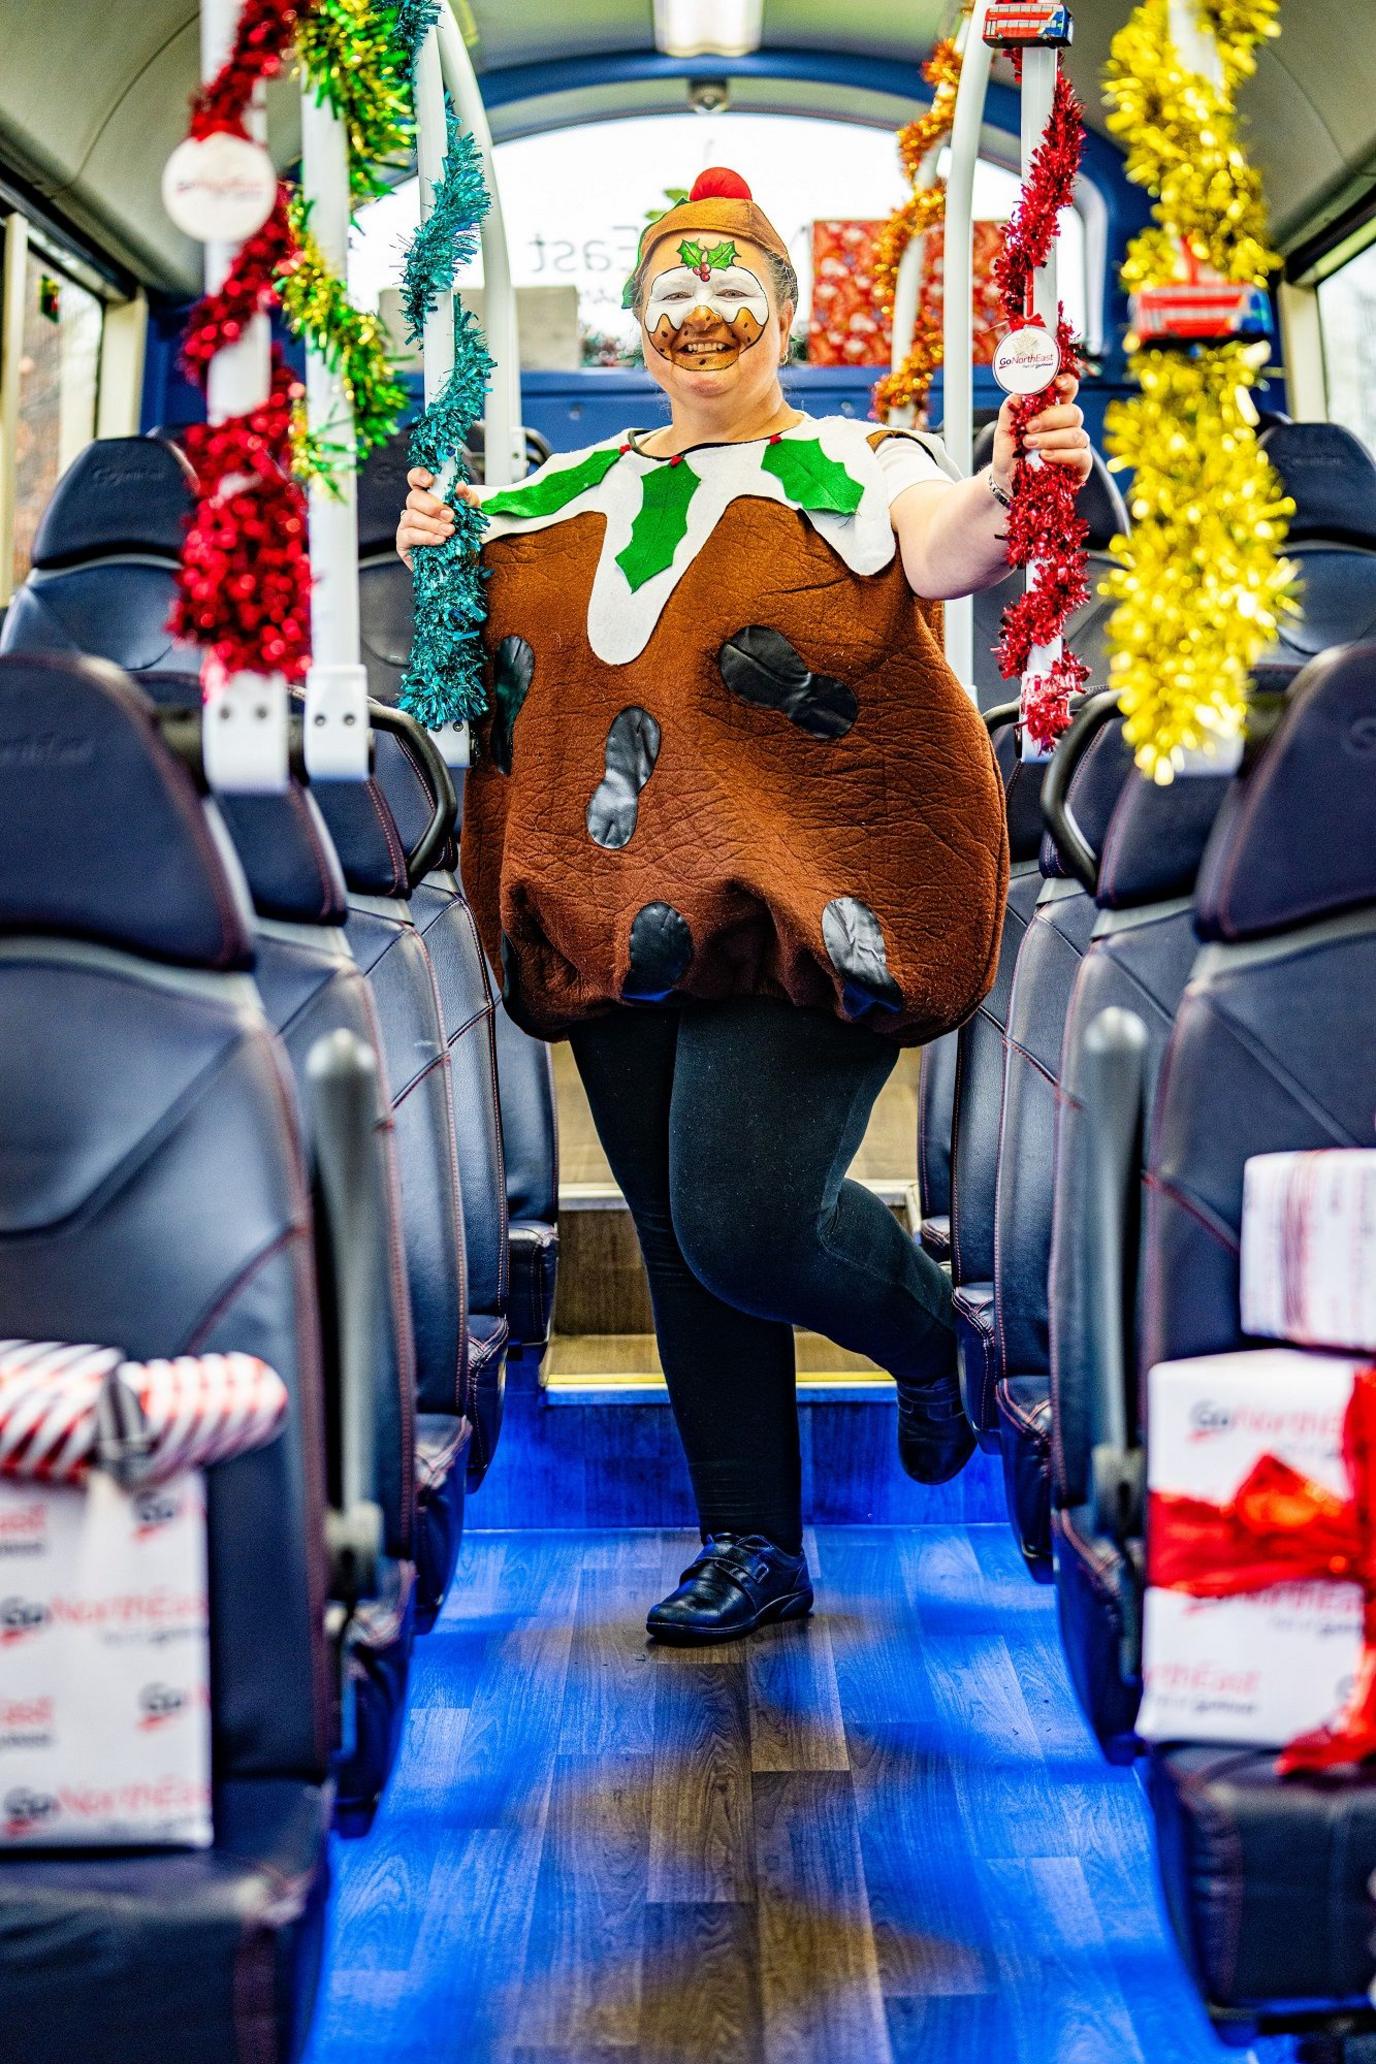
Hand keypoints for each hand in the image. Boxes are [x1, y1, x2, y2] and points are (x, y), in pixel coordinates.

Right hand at [395, 466, 480, 567]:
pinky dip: (426, 537)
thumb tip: (460, 486)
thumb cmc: (465, 534)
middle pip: (413, 497)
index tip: (431, 481)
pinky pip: (409, 535)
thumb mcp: (472, 514)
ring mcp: (407, 525)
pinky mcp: (404, 542)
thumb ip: (468, 499)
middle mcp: (415, 508)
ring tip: (449, 531)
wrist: (466, 561)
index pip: (416, 478)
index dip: (419, 476)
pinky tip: (439, 540)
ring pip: (411, 516)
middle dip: (432, 506)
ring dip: (432, 524)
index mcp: (428, 495)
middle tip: (450, 516)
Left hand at [990, 374, 1092, 494]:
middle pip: (1074, 412)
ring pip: (1076, 435)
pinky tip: (1045, 456)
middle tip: (1029, 427)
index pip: (1068, 390)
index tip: (1057, 382)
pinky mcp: (1081, 466)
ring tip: (1029, 444)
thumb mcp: (1004, 429)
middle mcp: (1069, 426)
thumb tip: (1021, 391)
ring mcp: (1077, 446)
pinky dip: (1062, 455)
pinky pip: (1081, 456)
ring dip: (1051, 438)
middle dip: (1051, 418)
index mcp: (1054, 410)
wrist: (1005, 480)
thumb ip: (1011, 409)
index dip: (1067, 383)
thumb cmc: (1009, 452)